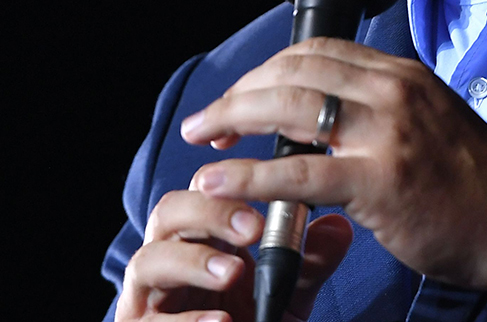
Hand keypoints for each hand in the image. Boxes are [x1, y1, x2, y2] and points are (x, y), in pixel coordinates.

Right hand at [116, 187, 353, 321]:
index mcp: (201, 235)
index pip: (203, 189)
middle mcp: (168, 256)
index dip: (230, 179)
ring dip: (192, 262)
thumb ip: (310, 263)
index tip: (271, 188)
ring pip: (149, 259)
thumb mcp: (288, 294)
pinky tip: (222, 321)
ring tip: (232, 273)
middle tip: (252, 229)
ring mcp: (147, 294)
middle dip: (209, 213)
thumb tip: (339, 227)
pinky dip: (186, 320)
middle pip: (169, 211)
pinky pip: (151, 320)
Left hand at [179, 37, 486, 311]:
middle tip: (208, 123)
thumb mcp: (428, 121)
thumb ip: (377, 111)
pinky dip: (249, 176)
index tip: (239, 97)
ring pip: (287, 107)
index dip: (265, 70)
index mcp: (400, 74)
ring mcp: (386, 133)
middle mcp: (392, 91)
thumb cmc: (476, 185)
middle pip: (292, 70)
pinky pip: (298, 174)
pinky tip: (221, 181)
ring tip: (202, 143)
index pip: (316, 50)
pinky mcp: (380, 181)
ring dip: (233, 120)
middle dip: (238, 94)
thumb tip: (318, 120)